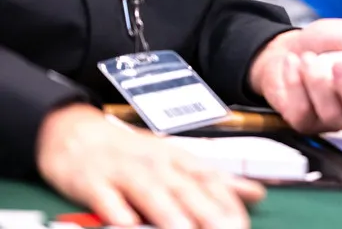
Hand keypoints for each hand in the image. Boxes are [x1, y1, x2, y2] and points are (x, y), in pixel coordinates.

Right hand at [36, 103, 263, 228]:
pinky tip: (127, 225)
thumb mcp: (176, 160)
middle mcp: (156, 164)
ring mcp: (123, 172)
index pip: (210, 181)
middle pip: (185, 189)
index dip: (229, 204)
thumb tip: (257, 193)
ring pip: (150, 193)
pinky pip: (105, 198)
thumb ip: (215, 180)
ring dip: (168, 214)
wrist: (76, 131)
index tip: (243, 227)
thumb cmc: (131, 152)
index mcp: (178, 159)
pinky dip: (117, 211)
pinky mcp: (92, 182)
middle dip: (208, 214)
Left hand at [249, 19, 341, 133]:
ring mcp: (333, 117)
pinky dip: (296, 83)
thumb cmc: (327, 42)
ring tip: (308, 57)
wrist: (286, 46)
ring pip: (333, 116)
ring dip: (317, 82)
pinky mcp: (306, 122)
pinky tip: (294, 65)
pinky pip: (304, 112)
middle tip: (340, 64)